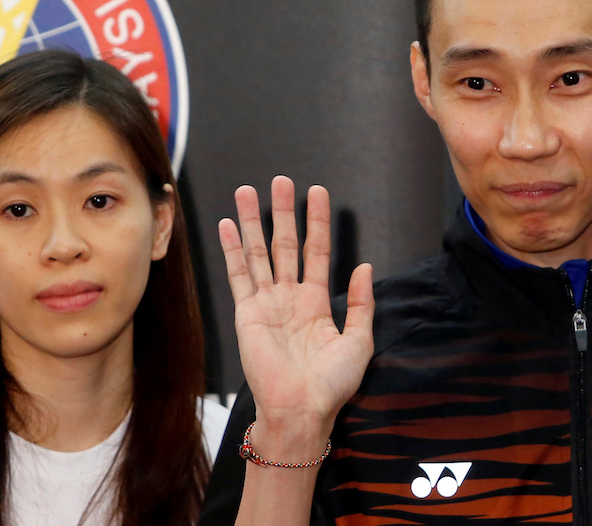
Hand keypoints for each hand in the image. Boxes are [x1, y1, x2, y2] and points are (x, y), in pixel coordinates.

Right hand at [218, 176, 374, 444]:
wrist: (302, 410)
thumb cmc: (331, 385)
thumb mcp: (360, 341)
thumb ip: (361, 303)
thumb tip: (364, 267)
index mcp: (317, 303)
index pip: (317, 251)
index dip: (317, 221)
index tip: (316, 192)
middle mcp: (290, 297)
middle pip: (285, 243)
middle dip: (282, 212)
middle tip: (281, 181)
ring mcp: (267, 303)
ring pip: (259, 252)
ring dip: (252, 222)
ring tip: (247, 191)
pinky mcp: (247, 313)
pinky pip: (238, 275)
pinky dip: (232, 249)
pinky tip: (227, 226)